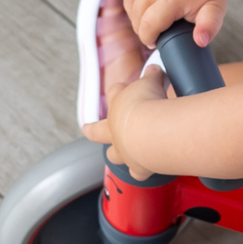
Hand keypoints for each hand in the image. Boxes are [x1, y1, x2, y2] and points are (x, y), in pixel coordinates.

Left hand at [82, 64, 168, 180]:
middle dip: (93, 129)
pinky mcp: (139, 166)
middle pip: (98, 130)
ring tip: (122, 155)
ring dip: (116, 154)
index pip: (116, 92)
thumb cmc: (147, 106)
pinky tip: (148, 170)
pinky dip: (143, 171)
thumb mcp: (151, 83)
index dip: (121, 89)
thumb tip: (154, 70)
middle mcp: (115, 129)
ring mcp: (124, 150)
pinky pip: (139, 172)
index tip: (128, 87)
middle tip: (88, 129)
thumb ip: (152, 77)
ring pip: (114, 155)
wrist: (153, 131)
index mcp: (118, 104)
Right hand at [120, 0, 229, 47]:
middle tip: (152, 29)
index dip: (148, 37)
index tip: (154, 40)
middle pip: (136, 13)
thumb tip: (200, 40)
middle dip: (141, 26)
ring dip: (134, 10)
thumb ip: (209, 27)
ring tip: (148, 14)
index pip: (147, 25)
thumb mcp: (216, 10)